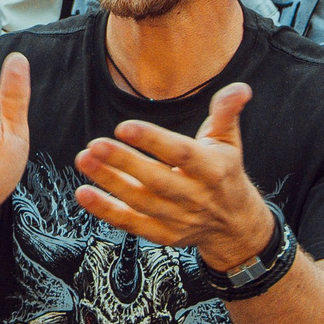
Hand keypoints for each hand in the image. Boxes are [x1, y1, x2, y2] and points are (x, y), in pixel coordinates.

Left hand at [74, 81, 276, 272]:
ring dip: (109, 182)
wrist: (234, 225)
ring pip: (139, 201)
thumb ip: (226, 112)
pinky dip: (106, 210)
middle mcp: (195, 196)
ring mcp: (178, 219)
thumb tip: (239, 88)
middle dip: (123, 162)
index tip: (124, 127)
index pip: (180, 153)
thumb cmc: (225, 172)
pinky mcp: (163, 235)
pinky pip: (130, 223)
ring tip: (84, 160)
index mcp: (212, 169)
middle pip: (155, 180)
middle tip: (94, 144)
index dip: (152, 140)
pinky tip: (84, 192)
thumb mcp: (229, 141)